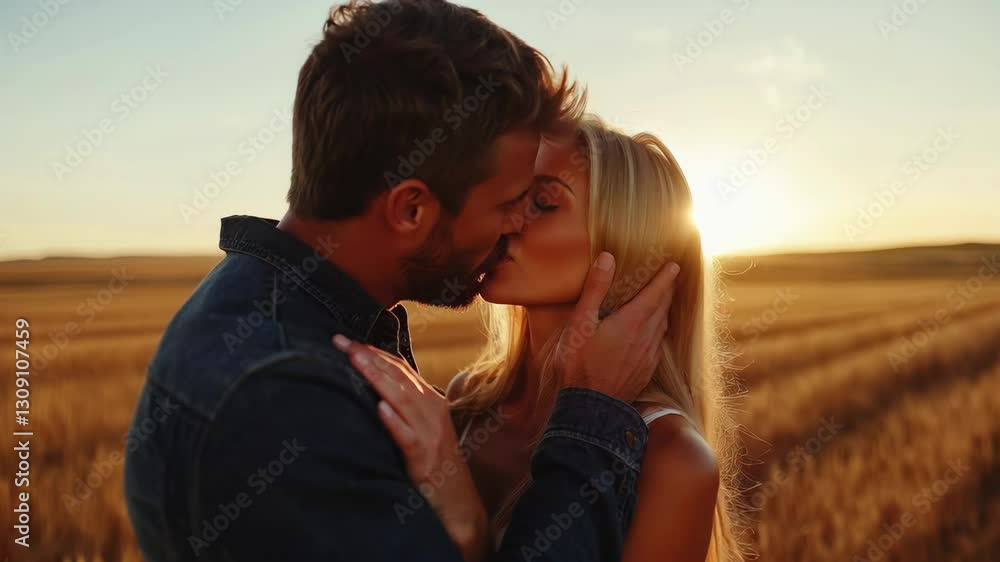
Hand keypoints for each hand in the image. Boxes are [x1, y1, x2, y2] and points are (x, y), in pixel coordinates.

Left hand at [332, 335, 488, 561]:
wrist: (459, 505)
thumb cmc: (435, 466)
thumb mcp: (421, 429)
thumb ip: (403, 408)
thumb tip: (373, 390)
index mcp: (431, 401)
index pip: (401, 368)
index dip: (375, 352)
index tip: (348, 341)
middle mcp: (433, 411)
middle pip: (399, 377)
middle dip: (369, 356)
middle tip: (342, 341)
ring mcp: (431, 434)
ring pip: (402, 398)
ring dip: (377, 378)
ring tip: (356, 360)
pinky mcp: (425, 458)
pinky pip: (408, 436)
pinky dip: (395, 421)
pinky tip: (381, 408)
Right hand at [553, 252, 680, 401]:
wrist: (591, 408)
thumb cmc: (580, 364)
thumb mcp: (581, 323)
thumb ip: (595, 289)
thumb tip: (608, 258)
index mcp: (631, 321)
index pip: (656, 293)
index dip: (666, 278)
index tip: (675, 266)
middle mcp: (646, 337)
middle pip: (662, 308)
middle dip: (667, 291)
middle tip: (670, 279)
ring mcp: (648, 356)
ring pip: (662, 327)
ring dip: (664, 311)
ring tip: (662, 302)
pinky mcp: (646, 371)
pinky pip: (658, 344)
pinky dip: (658, 331)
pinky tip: (652, 335)